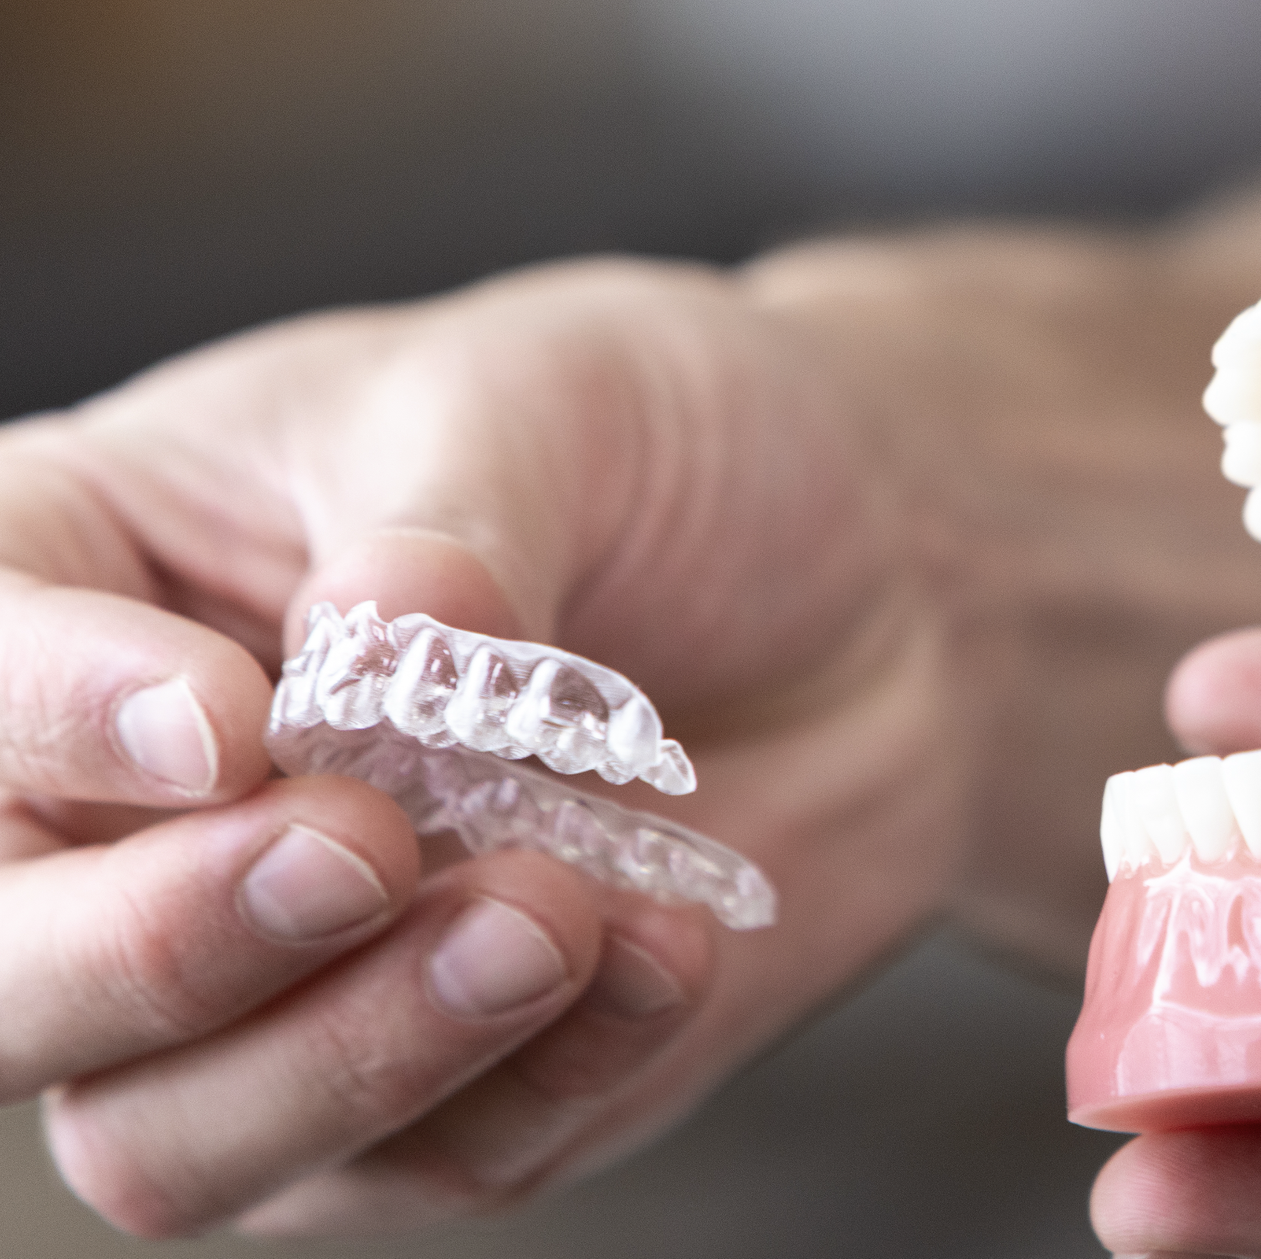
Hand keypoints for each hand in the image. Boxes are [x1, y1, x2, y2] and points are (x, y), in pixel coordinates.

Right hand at [3, 234, 1260, 1236]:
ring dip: (352, 1048)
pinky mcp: (429, 1087)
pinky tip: (660, 943)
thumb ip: (449, 523)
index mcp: (83, 583)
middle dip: (158, 950)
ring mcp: (266, 976)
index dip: (49, 730)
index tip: (236, 718)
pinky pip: (426, 1163)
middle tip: (363, 850)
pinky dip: (542, 1071)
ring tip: (550, 910)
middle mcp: (129, 808)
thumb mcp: (553, 398)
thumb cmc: (666, 449)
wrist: (877, 581)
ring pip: (170, 1138)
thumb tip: (380, 643)